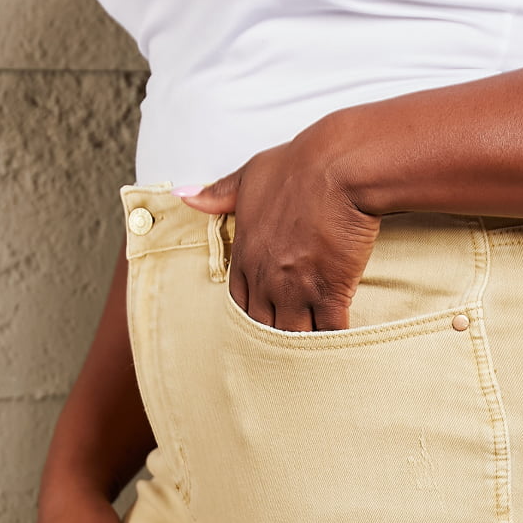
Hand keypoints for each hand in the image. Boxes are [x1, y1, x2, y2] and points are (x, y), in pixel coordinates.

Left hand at [173, 124, 381, 330]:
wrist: (336, 168)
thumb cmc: (297, 167)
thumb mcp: (250, 175)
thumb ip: (218, 194)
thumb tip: (184, 196)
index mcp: (246, 256)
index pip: (239, 304)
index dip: (252, 315)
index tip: (265, 318)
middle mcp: (266, 279)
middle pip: (263, 328)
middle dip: (275, 338)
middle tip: (286, 347)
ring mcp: (297, 290)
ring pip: (293, 337)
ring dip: (302, 345)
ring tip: (311, 355)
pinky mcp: (330, 293)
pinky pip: (328, 332)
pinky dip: (333, 341)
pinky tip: (338, 344)